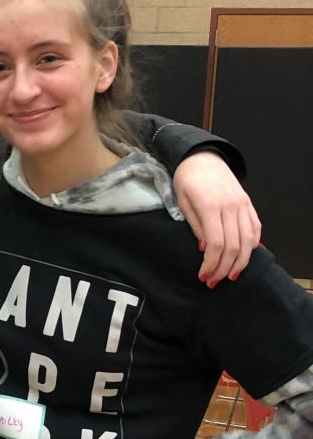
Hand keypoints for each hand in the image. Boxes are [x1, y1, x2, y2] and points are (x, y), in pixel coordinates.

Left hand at [172, 152, 260, 285]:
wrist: (202, 157)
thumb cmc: (187, 179)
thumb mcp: (182, 202)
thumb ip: (195, 226)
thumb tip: (205, 250)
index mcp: (211, 206)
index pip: (216, 244)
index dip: (211, 264)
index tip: (203, 276)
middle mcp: (231, 206)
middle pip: (234, 246)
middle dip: (224, 269)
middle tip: (213, 281)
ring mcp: (243, 204)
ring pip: (249, 240)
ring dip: (240, 262)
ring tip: (230, 275)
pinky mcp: (248, 204)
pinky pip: (255, 228)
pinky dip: (252, 246)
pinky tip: (244, 258)